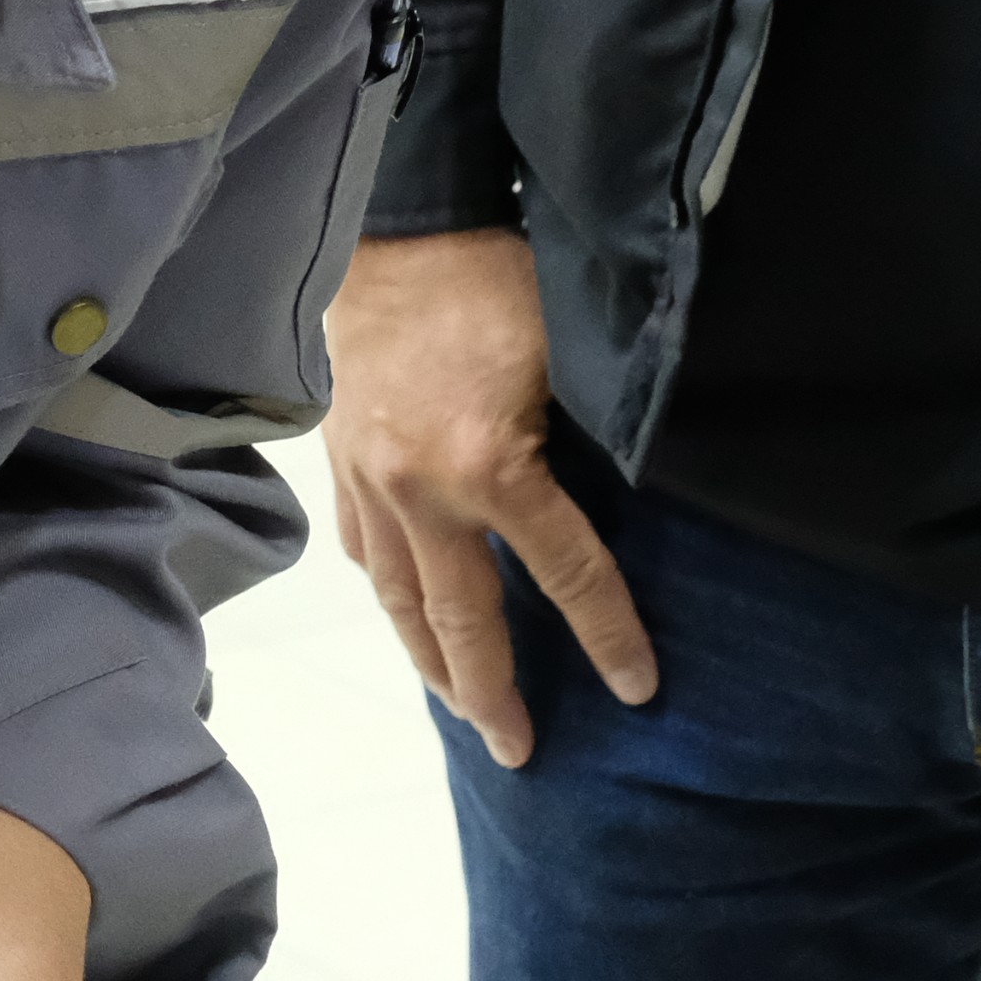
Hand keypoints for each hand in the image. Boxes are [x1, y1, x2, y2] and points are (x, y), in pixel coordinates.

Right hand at [319, 227, 649, 763]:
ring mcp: (370, 481)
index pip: (564, 573)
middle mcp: (419, 490)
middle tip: (518, 751)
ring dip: (431, 662)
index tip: (638, 689)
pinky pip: (362, 551)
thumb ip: (591, 440)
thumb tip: (638, 504)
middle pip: (460, 618)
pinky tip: (407, 619)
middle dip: (493, 691)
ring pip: (397, 598)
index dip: (606, 635)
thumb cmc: (502, 279)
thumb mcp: (570, 356)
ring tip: (463, 708)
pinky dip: (388, 595)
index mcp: (490, 463)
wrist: (400, 230)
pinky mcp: (342, 462)